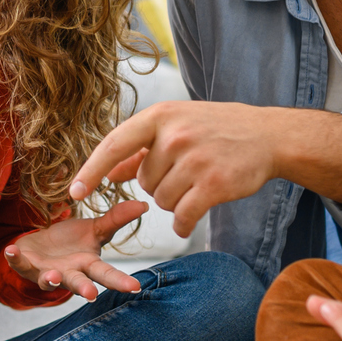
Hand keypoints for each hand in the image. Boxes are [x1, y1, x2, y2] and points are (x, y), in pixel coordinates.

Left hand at [3, 201, 150, 300]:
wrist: (42, 247)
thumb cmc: (72, 242)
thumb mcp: (95, 229)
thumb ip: (117, 219)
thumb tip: (144, 204)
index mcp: (88, 265)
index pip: (107, 274)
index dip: (120, 281)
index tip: (135, 287)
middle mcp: (70, 273)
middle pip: (79, 283)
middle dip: (84, 289)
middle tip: (91, 295)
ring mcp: (47, 272)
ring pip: (49, 280)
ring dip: (51, 280)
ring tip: (54, 276)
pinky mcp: (26, 266)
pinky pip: (19, 264)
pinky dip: (15, 258)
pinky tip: (11, 250)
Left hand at [67, 102, 341, 237]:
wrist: (267, 135)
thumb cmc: (215, 130)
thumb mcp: (176, 126)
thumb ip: (140, 149)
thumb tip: (109, 173)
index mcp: (159, 116)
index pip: (114, 145)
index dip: (91, 170)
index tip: (74, 193)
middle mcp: (174, 136)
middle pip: (143, 182)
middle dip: (159, 184)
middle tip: (186, 170)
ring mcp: (195, 159)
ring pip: (161, 200)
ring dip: (174, 201)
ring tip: (197, 182)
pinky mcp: (214, 184)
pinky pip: (182, 216)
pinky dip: (183, 224)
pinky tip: (190, 219)